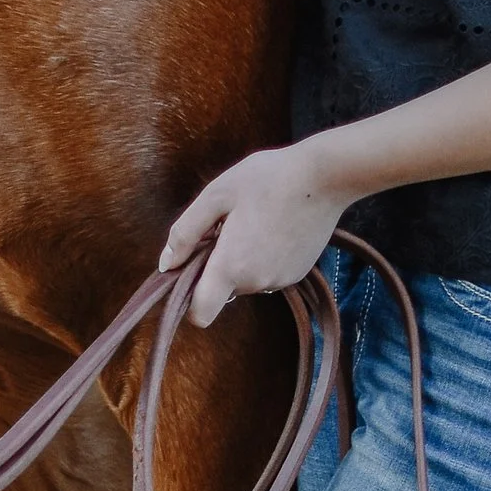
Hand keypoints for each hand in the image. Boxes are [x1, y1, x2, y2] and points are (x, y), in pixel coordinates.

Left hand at [161, 140, 348, 328]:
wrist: (324, 176)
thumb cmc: (266, 179)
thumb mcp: (216, 195)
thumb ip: (185, 233)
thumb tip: (166, 264)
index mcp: (231, 267)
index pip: (201, 314)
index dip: (189, 299)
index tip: (191, 269)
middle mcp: (256, 283)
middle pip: (222, 290)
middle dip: (217, 265)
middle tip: (227, 226)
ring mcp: (280, 280)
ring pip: (246, 281)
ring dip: (241, 260)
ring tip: (254, 221)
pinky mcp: (298, 273)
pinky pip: (267, 274)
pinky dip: (263, 257)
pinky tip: (273, 225)